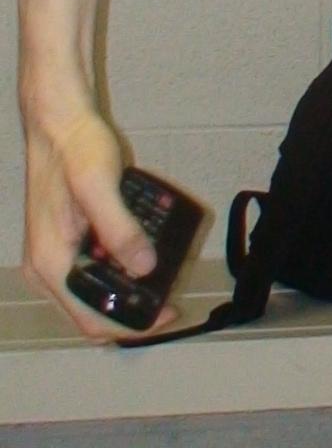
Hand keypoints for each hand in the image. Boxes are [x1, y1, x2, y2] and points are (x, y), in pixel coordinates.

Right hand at [21, 103, 158, 338]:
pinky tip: (140, 252)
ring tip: (160, 275)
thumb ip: (120, 229)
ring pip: (94, 293)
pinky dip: (118, 269)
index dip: (132, 325)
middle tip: (169, 295)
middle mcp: (47, 268)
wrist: (59, 122)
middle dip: (131, 310)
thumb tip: (144, 267)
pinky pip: (93, 270)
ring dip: (126, 290)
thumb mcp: (100, 186)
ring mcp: (55, 256)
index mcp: (50, 263)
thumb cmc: (75, 149)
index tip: (167, 313)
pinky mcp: (65, 242)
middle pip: (92, 311)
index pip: (91, 319)